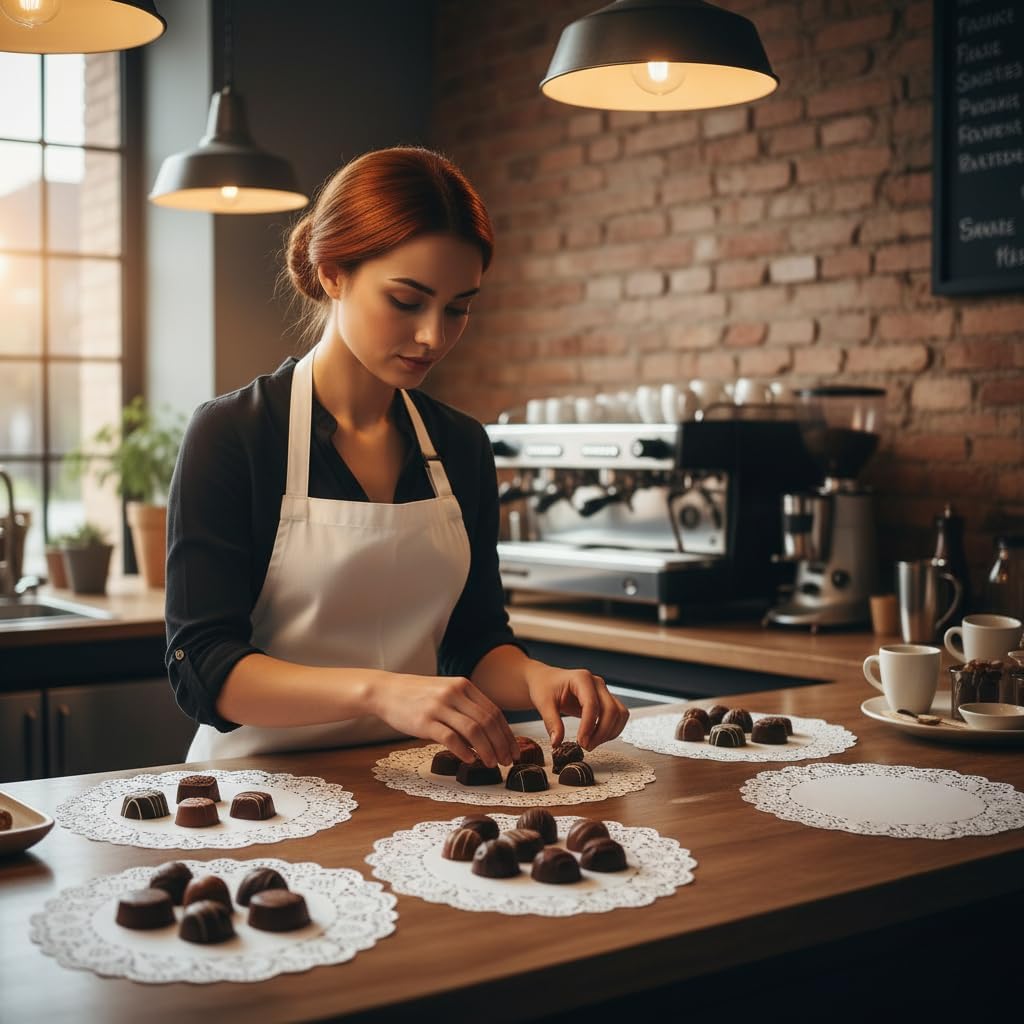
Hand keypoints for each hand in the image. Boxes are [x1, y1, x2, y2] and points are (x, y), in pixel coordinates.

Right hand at [367, 673, 518, 766]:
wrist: (387, 691)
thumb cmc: (418, 696)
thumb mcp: (446, 693)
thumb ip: (467, 708)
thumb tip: (488, 736)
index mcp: (463, 686)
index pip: (494, 711)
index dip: (507, 734)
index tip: (513, 750)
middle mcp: (454, 694)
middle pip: (488, 722)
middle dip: (501, 744)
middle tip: (507, 761)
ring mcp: (439, 707)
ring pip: (473, 730)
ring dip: (487, 750)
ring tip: (492, 764)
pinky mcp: (425, 721)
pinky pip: (451, 738)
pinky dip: (464, 751)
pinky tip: (470, 760)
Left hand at [523, 663, 628, 749]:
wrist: (546, 679)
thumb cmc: (544, 686)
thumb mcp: (543, 703)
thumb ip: (551, 722)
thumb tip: (557, 742)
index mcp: (581, 678)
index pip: (592, 704)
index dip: (589, 726)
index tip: (581, 742)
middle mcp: (597, 683)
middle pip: (611, 710)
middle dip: (601, 733)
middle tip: (586, 746)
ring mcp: (603, 691)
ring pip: (619, 713)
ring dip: (609, 732)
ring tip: (591, 743)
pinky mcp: (605, 700)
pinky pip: (618, 716)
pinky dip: (612, 729)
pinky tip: (596, 737)